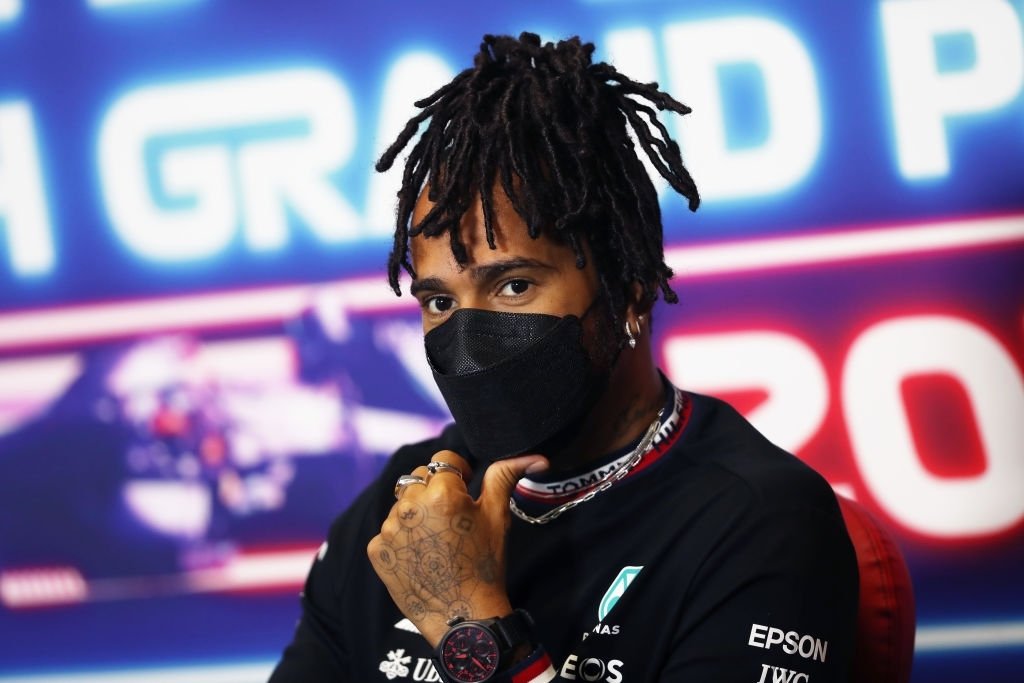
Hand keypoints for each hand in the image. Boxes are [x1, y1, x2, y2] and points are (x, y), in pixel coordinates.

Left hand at [367, 450, 547, 645]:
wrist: (462, 616)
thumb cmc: (485, 565)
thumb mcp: (498, 517)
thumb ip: (506, 476)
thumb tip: (536, 458)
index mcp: (442, 493)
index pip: (444, 460)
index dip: (459, 473)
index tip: (467, 490)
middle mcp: (410, 506)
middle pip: (421, 477)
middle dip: (436, 489)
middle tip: (453, 517)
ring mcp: (390, 529)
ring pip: (404, 502)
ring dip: (418, 511)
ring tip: (438, 537)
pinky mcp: (377, 549)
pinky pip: (389, 529)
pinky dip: (403, 536)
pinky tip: (422, 553)